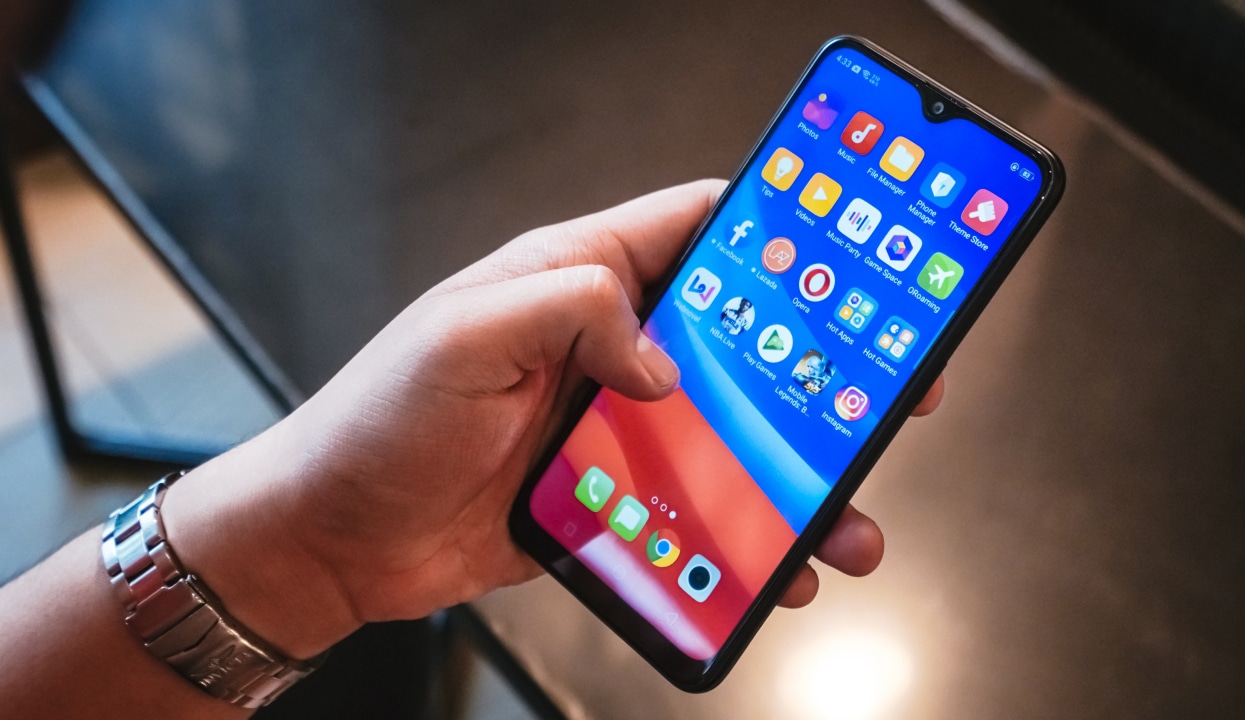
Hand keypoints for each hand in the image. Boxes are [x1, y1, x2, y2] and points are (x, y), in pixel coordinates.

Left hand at [161, 180, 945, 657]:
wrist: (335, 538)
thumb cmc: (377, 423)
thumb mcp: (465, 334)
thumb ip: (571, 308)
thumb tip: (660, 354)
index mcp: (573, 282)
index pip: (692, 230)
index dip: (773, 234)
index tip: (846, 256)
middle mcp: (602, 347)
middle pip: (734, 341)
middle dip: (812, 368)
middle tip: (888, 391)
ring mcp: (609, 425)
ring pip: (725, 435)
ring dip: (790, 473)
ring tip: (845, 514)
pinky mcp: (606, 494)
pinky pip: (691, 505)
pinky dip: (738, 535)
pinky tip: (772, 563)